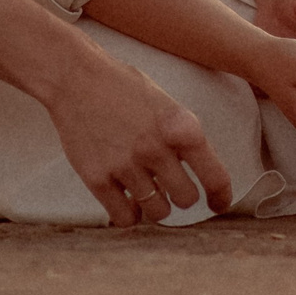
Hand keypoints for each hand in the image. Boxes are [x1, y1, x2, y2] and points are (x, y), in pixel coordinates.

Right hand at [42, 56, 232, 226]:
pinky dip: (129, 213)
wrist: (75, 77)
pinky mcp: (98, 178)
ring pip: (158, 212)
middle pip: (186, 200)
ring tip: (146, 190)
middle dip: (181, 195)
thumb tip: (199, 169)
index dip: (220, 196)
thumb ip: (183, 135)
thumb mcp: (165, 103)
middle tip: (170, 187)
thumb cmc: (121, 86)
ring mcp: (126, 165)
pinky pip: (125, 217)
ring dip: (155, 206)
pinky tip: (126, 198)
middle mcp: (156, 149)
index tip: (217, 204)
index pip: (215, 176)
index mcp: (181, 127)